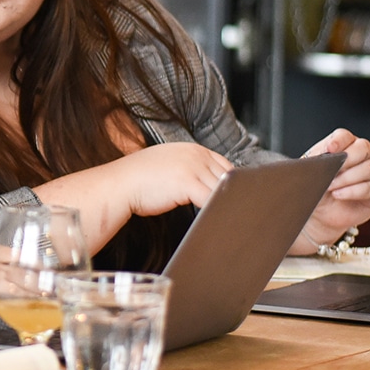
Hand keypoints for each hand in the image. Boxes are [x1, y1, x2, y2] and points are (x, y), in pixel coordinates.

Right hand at [33, 142, 232, 252]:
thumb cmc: (137, 181)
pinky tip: (223, 221)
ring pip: (223, 189)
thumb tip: (206, 188)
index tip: (242, 199)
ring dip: (232, 205)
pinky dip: (219, 210)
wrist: (118, 185)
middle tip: (250, 212)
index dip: (234, 184)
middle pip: (228, 176)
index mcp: (191, 148)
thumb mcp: (167, 168)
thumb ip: (189, 172)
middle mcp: (195, 153)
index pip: (224, 165)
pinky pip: (212, 199)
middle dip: (238, 195)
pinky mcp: (188, 182)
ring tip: (242, 220)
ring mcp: (193, 166)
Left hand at [296, 128, 369, 249]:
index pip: (345, 136)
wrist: (321, 212)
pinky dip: (351, 191)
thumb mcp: (311, 172)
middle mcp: (361, 156)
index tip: (329, 149)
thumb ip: (314, 161)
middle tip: (332, 170)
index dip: (339, 141)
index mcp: (344, 146)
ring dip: (347, 178)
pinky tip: (338, 194)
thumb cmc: (317, 187)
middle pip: (363, 148)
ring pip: (368, 168)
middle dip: (347, 159)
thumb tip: (316, 156)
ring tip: (330, 186)